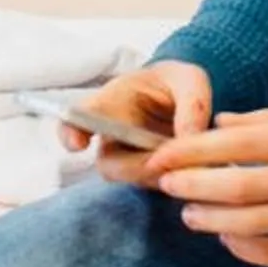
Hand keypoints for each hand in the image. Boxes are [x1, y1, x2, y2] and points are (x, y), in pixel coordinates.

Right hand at [59, 62, 212, 188]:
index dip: (71, 132)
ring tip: (190, 159)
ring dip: (161, 174)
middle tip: (162, 161)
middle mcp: (113, 136)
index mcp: (113, 102)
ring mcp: (129, 161)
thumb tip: (189, 139)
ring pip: (134, 179)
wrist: (186, 99)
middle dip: (135, 167)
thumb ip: (191, 104)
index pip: (80, 117)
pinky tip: (196, 168)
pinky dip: (177, 181)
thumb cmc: (178, 84)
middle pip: (109, 163)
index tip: (77, 144)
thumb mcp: (190, 80)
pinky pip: (157, 187)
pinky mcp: (149, 178)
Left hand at [147, 108, 267, 266]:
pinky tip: (228, 238)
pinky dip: (243, 247)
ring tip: (190, 216)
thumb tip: (217, 123)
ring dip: (211, 221)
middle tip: (167, 186)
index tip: (162, 157)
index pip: (234, 144)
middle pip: (237, 186)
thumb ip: (266, 122)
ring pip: (251, 223)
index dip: (190, 152)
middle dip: (192, 187)